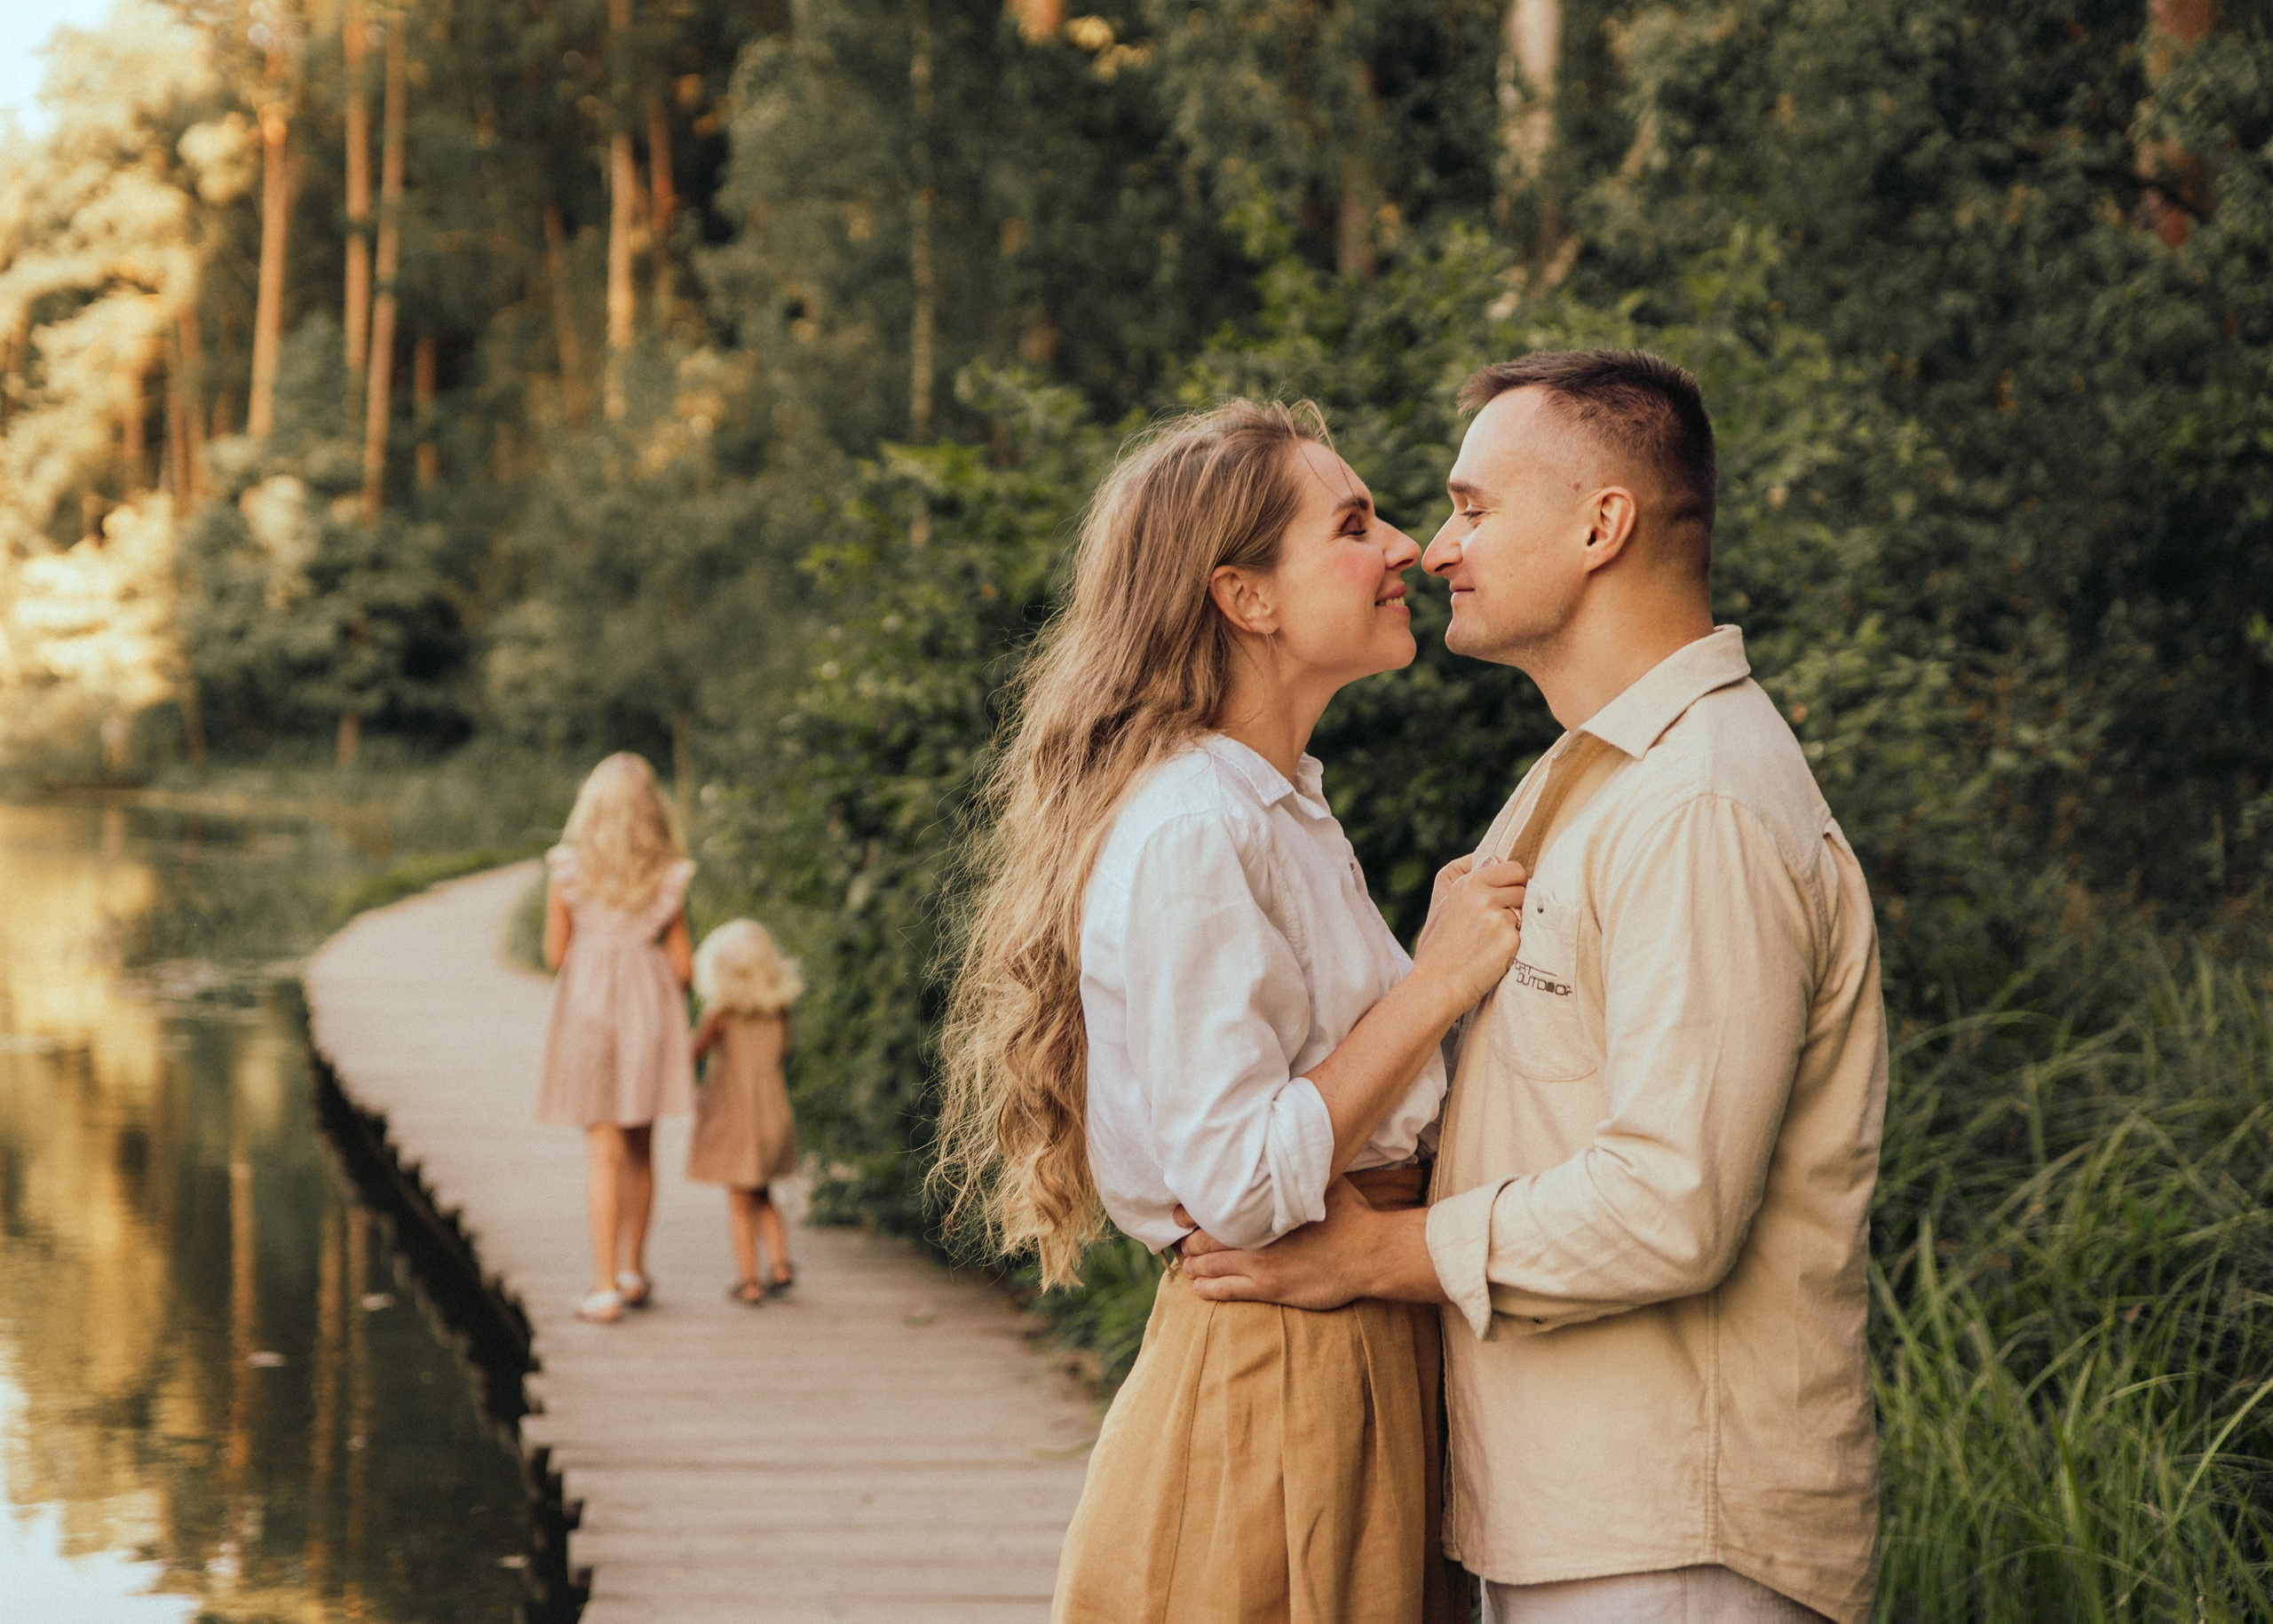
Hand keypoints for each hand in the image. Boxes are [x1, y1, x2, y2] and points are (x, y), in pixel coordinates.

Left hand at [1177, 1179, 1380, 1311]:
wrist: (1369, 1253)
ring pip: (1212, 1266)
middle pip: (1207, 1238)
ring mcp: (1261, 1265)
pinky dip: (1209, 1288)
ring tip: (1186, 1263)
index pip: (1216, 1209)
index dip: (1193, 1212)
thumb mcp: (1323, 1182)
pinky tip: (1198, 1286)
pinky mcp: (1271, 1288)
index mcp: (1264, 1209)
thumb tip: (1290, 1145)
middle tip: (1180, 1240)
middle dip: (1190, 1240)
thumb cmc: (1349, 1215)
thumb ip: (1299, 1172)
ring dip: (1195, 1265)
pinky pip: (1229, 1290)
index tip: (1179, 1214)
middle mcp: (1256, 1237)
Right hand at [1410, 854, 1527, 1014]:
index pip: (1511, 867)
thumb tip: (1493, 859)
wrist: (1436, 986)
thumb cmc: (1438, 949)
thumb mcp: (1441, 906)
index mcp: (1465, 884)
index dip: (1512, 883)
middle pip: (1523, 885)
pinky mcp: (1509, 938)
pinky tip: (1497, 955)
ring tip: (1494, 941)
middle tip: (1499, 923)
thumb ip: (1464, 878)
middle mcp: (1481, 895)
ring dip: (1518, 923)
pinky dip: (1517, 944)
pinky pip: (1527, 934)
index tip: (1503, 899)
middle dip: (1517, 901)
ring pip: (1526, 909)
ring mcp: (1497, 916)